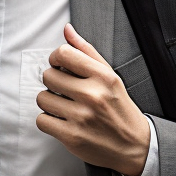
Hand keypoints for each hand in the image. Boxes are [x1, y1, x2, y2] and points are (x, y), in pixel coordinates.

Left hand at [36, 23, 151, 175]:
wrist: (134, 145)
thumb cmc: (120, 109)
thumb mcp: (110, 76)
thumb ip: (87, 52)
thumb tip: (67, 30)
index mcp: (103, 77)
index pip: (63, 53)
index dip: (56, 59)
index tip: (60, 66)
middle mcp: (93, 95)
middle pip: (48, 76)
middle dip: (53, 81)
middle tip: (64, 89)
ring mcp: (81, 117)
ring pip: (42, 98)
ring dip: (49, 101)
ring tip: (63, 105)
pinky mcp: (72, 136)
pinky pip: (42, 120)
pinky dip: (48, 120)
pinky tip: (62, 120)